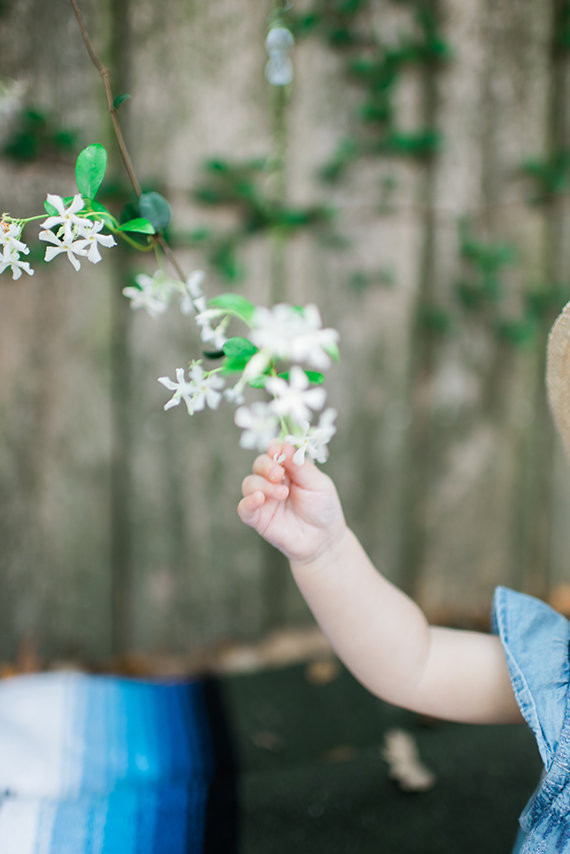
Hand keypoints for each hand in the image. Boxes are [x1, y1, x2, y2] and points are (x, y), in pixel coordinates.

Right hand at [237, 443, 345, 564]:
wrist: (323, 540)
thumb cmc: (323, 509)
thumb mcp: (318, 484)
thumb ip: (301, 467)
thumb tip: (286, 445)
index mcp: (289, 469)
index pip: (274, 452)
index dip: (274, 448)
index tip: (277, 449)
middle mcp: (273, 481)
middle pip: (259, 464)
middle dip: (267, 466)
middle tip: (278, 474)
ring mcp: (264, 500)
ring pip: (250, 483)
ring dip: (263, 485)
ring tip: (281, 493)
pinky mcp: (258, 518)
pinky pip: (243, 508)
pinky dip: (248, 502)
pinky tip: (259, 500)